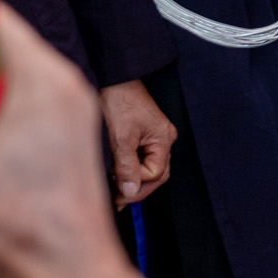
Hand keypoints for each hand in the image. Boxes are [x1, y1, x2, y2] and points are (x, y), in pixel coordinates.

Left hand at [99, 78, 175, 205]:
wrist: (114, 78)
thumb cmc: (119, 101)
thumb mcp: (120, 137)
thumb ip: (126, 167)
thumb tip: (129, 193)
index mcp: (163, 139)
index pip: (155, 173)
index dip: (137, 183)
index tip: (117, 192)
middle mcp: (163, 139)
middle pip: (156, 173)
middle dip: (137, 187)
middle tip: (117, 199)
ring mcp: (154, 136)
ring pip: (148, 166)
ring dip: (132, 178)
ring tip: (113, 187)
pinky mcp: (143, 134)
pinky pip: (141, 157)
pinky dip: (129, 167)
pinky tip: (115, 173)